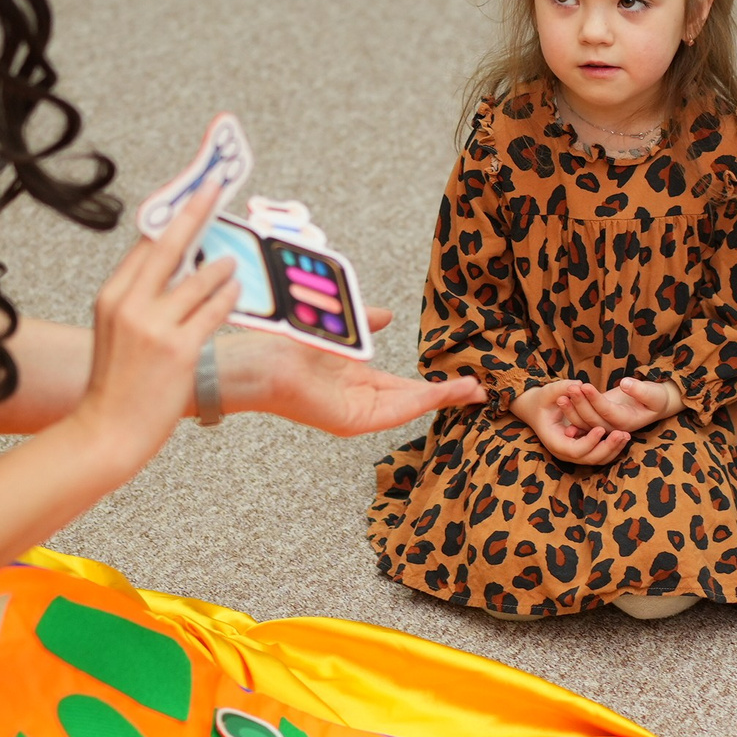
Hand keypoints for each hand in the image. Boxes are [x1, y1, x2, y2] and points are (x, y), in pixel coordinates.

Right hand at [72, 182, 238, 463]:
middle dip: (196, 209)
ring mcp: (154, 326)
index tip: (190, 192)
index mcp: (112, 297)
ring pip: (199, 278)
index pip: (146, 243)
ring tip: (233, 260)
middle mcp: (130, 304)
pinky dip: (228, 297)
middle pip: (170, 243)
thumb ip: (141, 301)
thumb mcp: (116, 333)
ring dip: (222, 265)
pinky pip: (213, 310)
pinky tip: (236, 291)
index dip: (171, 214)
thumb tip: (180, 271)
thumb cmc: (115, 387)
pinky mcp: (178, 349)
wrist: (105, 432)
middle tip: (215, 186)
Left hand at [219, 308, 480, 435]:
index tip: (465, 378)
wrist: (256, 360)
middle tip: (481, 390)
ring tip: (473, 391)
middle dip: (447, 396)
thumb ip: (367, 323)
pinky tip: (441, 392)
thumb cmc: (288, 344)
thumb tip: (389, 315)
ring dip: (442, 399)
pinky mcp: (349, 422)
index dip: (435, 383)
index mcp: (356, 380)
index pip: (403, 385)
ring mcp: (355, 413)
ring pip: (408, 406)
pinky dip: (420, 401)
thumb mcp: (340, 329)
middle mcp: (358, 400)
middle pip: (412, 399)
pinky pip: (392, 411)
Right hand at [511, 379, 630, 465]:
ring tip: (626, 435)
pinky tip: (623, 436)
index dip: (589, 442)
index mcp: (554, 441)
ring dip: (613, 449)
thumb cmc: (542, 400)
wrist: (535, 409)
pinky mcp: (582, 450)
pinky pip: (599, 455)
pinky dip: (611, 448)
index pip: (575, 450)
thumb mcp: (548, 392)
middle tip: (622, 434)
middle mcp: (564, 452)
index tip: (601, 428)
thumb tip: (579, 384)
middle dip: (607, 447)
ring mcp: (574, 454)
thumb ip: (561, 388)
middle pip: (589, 458)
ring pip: (597, 459)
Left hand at [561, 375, 680, 434]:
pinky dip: (572, 413)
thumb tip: (625, 383)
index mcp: (627, 421)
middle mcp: (614, 427)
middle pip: (593, 418)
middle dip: (580, 403)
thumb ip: (640, 389)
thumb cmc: (656, 398)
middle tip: (569, 387)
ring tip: (561, 393)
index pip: (607, 411)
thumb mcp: (654, 393)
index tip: (584, 385)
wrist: (656, 405)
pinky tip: (560, 401)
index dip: (595, 399)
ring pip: (585, 421)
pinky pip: (583, 420)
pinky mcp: (599, 419)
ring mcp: (606, 425)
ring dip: (572, 409)